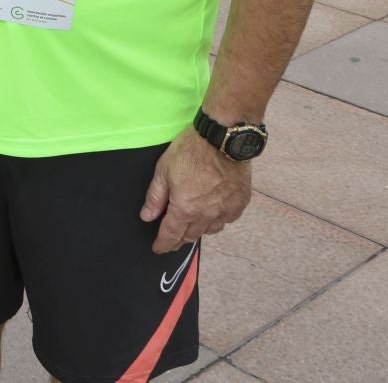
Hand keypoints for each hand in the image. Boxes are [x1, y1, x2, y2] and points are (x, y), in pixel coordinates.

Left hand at [140, 128, 252, 253]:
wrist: (223, 139)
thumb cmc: (191, 151)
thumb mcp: (164, 170)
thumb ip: (155, 196)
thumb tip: (147, 216)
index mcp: (185, 208)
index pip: (171, 234)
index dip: (163, 244)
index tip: (159, 249)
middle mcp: (206, 215)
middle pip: (190, 236)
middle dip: (179, 240)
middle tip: (172, 240)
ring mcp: (226, 211)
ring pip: (209, 231)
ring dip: (198, 231)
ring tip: (191, 226)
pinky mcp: (240, 204)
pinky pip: (226, 220)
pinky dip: (217, 220)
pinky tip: (212, 213)